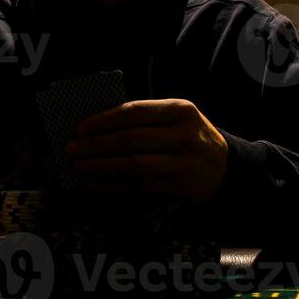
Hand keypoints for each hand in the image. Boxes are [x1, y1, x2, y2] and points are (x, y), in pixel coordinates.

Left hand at [66, 99, 228, 203]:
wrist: (226, 169)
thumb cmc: (191, 138)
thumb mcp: (178, 118)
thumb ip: (145, 117)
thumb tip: (95, 126)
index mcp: (181, 110)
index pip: (134, 112)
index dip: (103, 120)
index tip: (80, 127)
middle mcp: (184, 135)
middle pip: (130, 139)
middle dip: (96, 145)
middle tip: (72, 148)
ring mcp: (183, 164)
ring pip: (133, 165)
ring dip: (100, 167)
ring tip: (79, 167)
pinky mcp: (179, 188)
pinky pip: (138, 187)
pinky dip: (112, 187)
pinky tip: (93, 185)